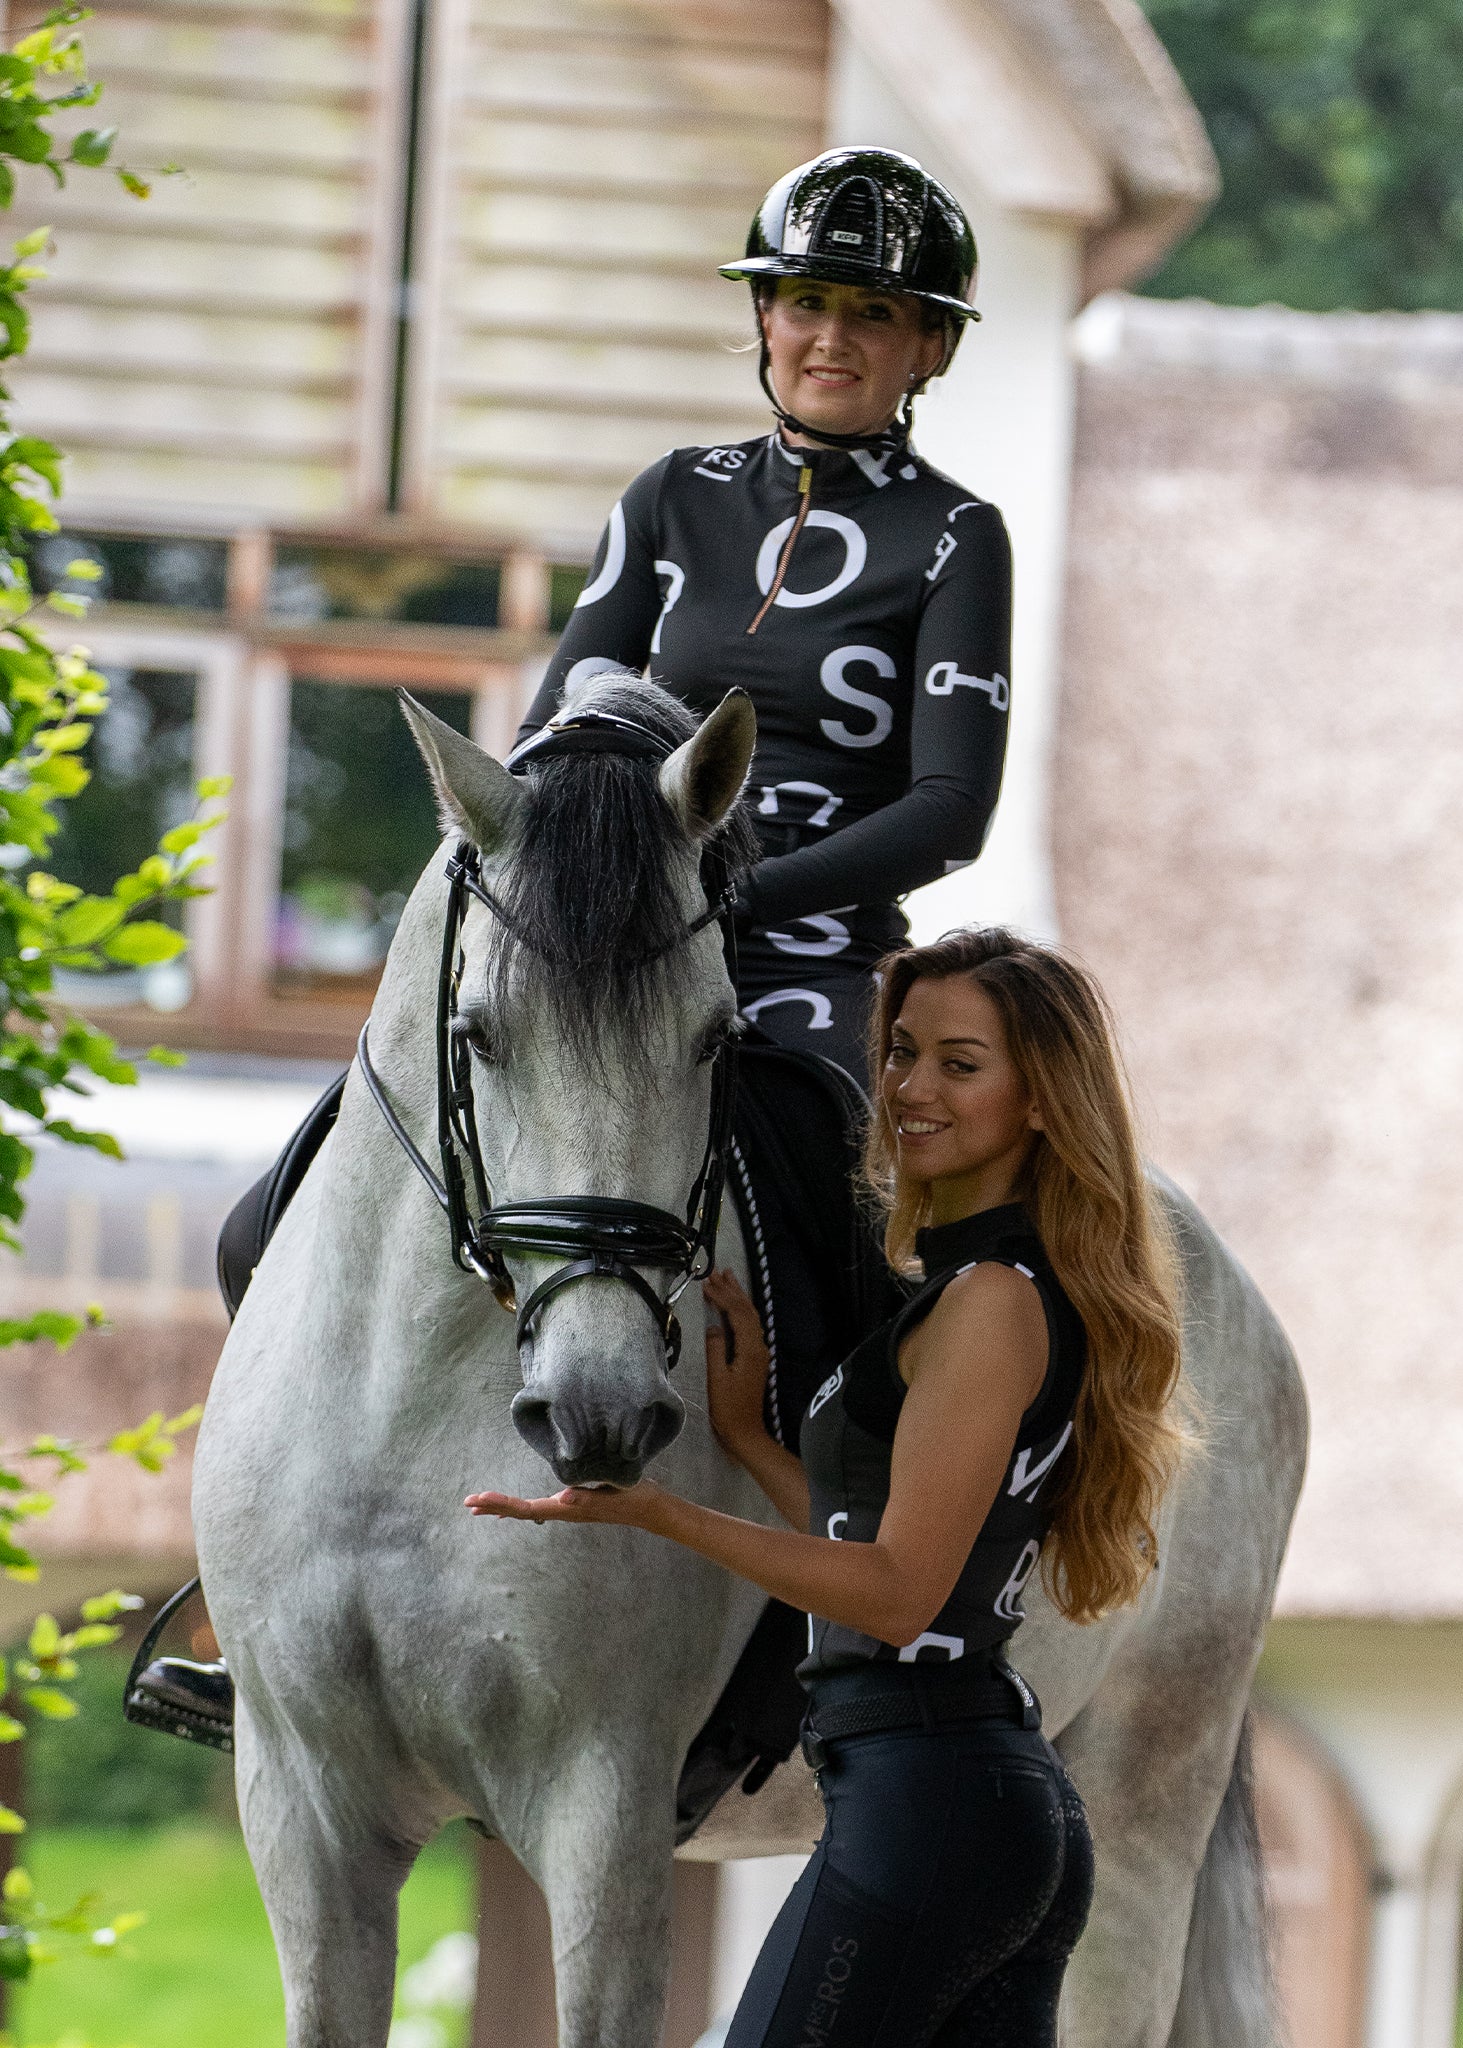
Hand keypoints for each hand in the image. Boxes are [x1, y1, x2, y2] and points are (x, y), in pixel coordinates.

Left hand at [464, 1480, 664, 1528]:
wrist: (650, 1508)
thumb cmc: (633, 1497)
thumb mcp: (613, 1493)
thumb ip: (587, 1497)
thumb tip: (561, 1499)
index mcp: (568, 1508)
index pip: (528, 1508)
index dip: (502, 1503)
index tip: (480, 1498)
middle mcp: (564, 1511)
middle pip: (522, 1511)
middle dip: (495, 1506)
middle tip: (467, 1503)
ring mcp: (568, 1509)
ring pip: (528, 1510)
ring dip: (504, 1506)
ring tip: (480, 1504)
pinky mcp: (574, 1505)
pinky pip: (539, 1508)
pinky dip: (520, 1506)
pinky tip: (515, 1508)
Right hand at [702, 1267, 770, 1452]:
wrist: (745, 1433)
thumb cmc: (728, 1408)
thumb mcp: (716, 1379)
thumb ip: (715, 1349)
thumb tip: (713, 1326)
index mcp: (750, 1349)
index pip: (738, 1314)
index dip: (723, 1297)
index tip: (706, 1283)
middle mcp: (759, 1347)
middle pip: (747, 1311)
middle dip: (732, 1291)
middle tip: (717, 1272)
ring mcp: (759, 1353)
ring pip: (750, 1317)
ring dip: (738, 1298)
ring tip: (727, 1279)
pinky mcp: (754, 1359)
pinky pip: (748, 1327)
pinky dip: (739, 1312)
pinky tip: (733, 1307)